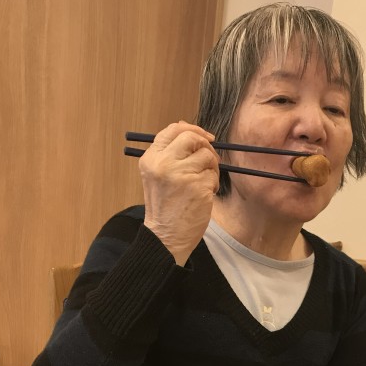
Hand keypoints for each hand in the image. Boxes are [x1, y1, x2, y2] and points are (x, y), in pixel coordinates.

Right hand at [139, 121, 219, 265]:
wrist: (166, 236)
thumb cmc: (164, 207)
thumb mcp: (157, 175)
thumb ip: (170, 154)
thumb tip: (191, 132)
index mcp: (152, 158)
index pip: (173, 129)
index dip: (192, 129)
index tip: (204, 137)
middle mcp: (165, 163)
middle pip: (192, 138)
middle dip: (205, 146)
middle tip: (209, 158)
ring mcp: (182, 175)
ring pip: (207, 156)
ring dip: (211, 168)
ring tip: (204, 183)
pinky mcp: (198, 187)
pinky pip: (214, 175)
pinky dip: (214, 184)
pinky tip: (205, 195)